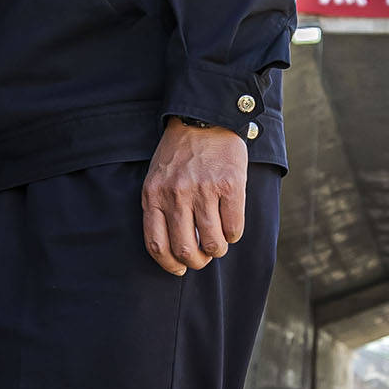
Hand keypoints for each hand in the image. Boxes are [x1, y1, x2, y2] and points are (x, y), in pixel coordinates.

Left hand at [143, 120, 246, 275]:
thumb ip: (160, 207)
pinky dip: (233, 234)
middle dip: (197, 262)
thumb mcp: (157, 177)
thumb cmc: (180, 153)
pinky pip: (234, 227)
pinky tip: (231, 226)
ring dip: (218, 249)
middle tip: (204, 257)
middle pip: (186, 250)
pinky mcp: (230, 185)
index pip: (157, 244)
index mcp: (154, 195)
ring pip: (213, 243)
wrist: (205, 119)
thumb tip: (173, 248)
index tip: (179, 269)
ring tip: (219, 242)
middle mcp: (177, 195)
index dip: (169, 264)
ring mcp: (204, 190)